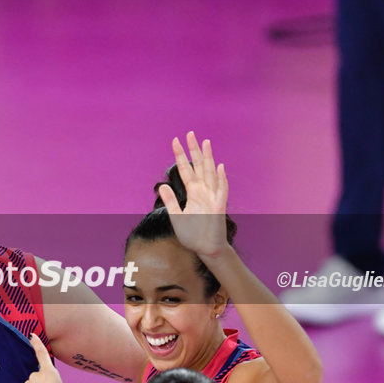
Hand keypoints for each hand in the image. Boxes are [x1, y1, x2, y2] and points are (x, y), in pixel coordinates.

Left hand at [158, 132, 229, 261]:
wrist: (206, 249)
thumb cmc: (193, 234)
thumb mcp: (176, 216)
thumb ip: (171, 201)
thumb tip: (162, 185)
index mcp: (193, 193)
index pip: (186, 170)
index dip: (181, 156)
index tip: (175, 141)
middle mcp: (203, 192)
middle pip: (198, 167)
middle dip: (194, 151)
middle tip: (190, 133)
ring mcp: (212, 197)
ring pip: (210, 174)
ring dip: (208, 159)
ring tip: (205, 143)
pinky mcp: (219, 207)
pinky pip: (221, 191)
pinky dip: (220, 179)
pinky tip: (219, 167)